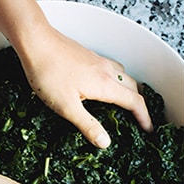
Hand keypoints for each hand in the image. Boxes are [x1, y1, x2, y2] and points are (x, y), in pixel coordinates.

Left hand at [17, 25, 152, 147]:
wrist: (35, 40)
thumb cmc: (48, 72)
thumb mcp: (66, 107)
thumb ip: (87, 125)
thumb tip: (105, 142)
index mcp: (105, 85)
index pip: (134, 102)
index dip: (144, 118)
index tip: (148, 130)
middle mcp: (106, 70)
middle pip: (133, 87)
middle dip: (139, 105)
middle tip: (138, 120)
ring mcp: (97, 61)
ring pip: (123, 75)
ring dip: (128, 89)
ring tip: (124, 103)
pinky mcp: (88, 56)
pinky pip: (111, 68)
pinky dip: (116, 79)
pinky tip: (102, 85)